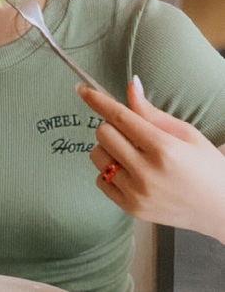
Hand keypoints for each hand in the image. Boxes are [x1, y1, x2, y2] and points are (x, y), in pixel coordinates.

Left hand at [76, 78, 224, 242]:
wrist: (221, 209)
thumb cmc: (206, 166)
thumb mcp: (185, 133)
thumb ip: (151, 112)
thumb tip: (130, 85)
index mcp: (163, 148)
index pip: (120, 117)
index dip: (98, 100)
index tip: (82, 89)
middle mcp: (147, 172)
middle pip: (104, 134)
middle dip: (112, 125)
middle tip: (129, 131)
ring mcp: (137, 193)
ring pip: (98, 156)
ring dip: (109, 148)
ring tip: (131, 153)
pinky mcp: (131, 209)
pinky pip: (101, 180)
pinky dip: (109, 171)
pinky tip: (130, 171)